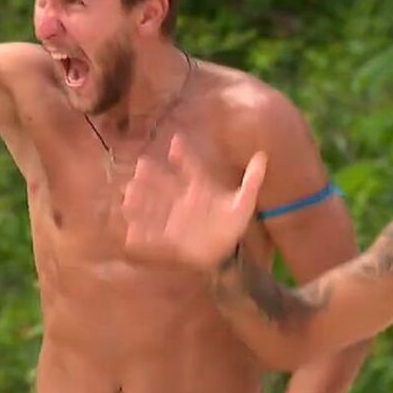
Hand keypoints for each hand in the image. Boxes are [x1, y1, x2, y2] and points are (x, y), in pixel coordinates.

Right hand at [122, 134, 267, 270]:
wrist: (223, 251)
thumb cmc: (231, 223)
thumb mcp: (243, 203)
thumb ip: (252, 180)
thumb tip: (263, 157)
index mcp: (198, 186)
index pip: (189, 167)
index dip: (183, 154)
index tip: (176, 141)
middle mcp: (181, 198)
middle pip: (165, 185)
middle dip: (153, 177)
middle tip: (142, 167)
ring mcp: (172, 217)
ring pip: (154, 207)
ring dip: (141, 202)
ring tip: (129, 195)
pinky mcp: (168, 238)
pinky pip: (152, 236)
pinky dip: (142, 235)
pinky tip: (131, 233)